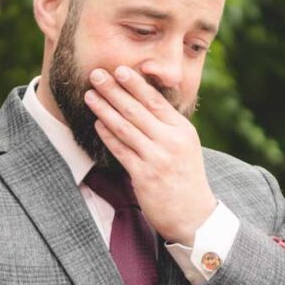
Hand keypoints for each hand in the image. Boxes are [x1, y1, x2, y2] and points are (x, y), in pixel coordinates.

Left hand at [84, 66, 216, 244]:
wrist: (194, 215)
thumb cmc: (185, 178)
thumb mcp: (185, 146)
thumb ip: (167, 126)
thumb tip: (142, 102)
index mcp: (182, 130)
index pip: (155, 100)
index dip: (135, 84)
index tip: (119, 69)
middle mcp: (171, 141)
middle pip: (136, 109)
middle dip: (114, 90)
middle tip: (96, 74)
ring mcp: (157, 158)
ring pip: (125, 127)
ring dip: (104, 109)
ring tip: (90, 95)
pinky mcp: (144, 176)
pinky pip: (121, 150)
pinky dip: (107, 135)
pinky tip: (96, 123)